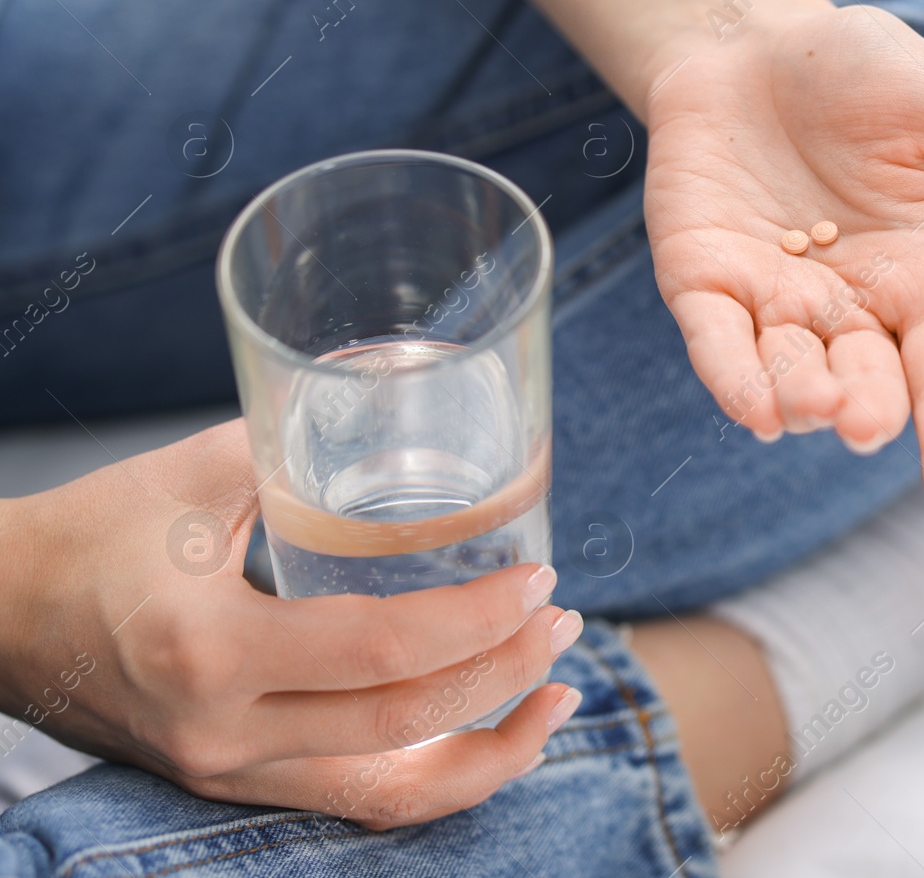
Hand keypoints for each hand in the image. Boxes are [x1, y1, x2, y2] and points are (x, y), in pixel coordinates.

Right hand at [0, 420, 581, 829]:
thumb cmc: (94, 534)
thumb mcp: (194, 473)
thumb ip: (301, 438)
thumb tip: (404, 387)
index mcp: (208, 650)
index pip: (378, 653)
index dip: (475, 622)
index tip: (538, 581)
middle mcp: (222, 732)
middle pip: (401, 727)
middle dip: (504, 675)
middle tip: (564, 620)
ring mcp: (229, 773)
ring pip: (391, 793)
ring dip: (492, 748)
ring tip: (561, 695)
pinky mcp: (237, 782)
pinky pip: (359, 802)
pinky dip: (440, 780)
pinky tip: (494, 739)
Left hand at [644, 4, 923, 531]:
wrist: (755, 40)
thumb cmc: (866, 77)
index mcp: (921, 281)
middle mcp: (849, 309)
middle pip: (867, 385)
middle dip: (867, 409)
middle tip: (863, 419)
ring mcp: (773, 301)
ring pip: (790, 375)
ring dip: (799, 397)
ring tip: (811, 400)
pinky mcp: (704, 281)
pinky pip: (717, 342)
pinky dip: (731, 375)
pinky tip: (751, 406)